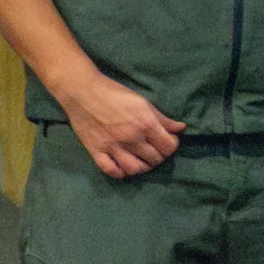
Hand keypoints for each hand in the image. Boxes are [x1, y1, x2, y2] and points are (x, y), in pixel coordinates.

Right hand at [58, 73, 184, 178]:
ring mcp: (113, 147)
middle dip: (159, 156)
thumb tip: (181, 128)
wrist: (82, 91)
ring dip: (143, 167)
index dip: (171, 145)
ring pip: (135, 169)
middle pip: (154, 160)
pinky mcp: (96, 151)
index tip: (166, 140)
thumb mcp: (143, 102)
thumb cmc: (115, 93)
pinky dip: (120, 173)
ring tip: (142, 160)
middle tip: (154, 149)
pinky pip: (111, 171)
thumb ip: (162, 118)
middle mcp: (131, 138)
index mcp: (145, 124)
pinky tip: (123, 167)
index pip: (168, 147)